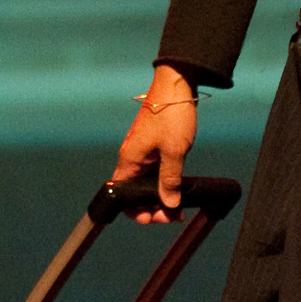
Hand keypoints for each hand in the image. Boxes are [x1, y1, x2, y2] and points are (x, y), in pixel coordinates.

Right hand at [110, 65, 195, 221]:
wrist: (177, 83)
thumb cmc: (171, 113)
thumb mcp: (174, 151)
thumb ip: (170, 180)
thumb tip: (168, 204)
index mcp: (129, 159)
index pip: (122, 195)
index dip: (134, 211)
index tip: (152, 218)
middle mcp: (133, 157)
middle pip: (135, 192)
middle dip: (151, 207)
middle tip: (172, 215)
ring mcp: (144, 151)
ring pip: (147, 183)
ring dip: (161, 196)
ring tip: (178, 207)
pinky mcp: (155, 146)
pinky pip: (156, 171)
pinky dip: (165, 182)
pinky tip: (178, 189)